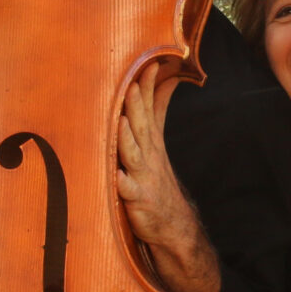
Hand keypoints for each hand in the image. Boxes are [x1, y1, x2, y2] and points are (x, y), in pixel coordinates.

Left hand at [117, 62, 219, 291]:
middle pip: (142, 128)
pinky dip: (122, 183)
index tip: (148, 65)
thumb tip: (163, 83)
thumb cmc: (156, 179)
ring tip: (120, 122)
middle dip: (137, 107)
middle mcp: (148, 157)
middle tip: (132, 85)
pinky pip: (128, 191)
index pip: (151, 110)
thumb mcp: (157, 143)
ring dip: (127, 138)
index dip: (148, 88)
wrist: (173, 226)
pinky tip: (117, 176)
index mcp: (151, 143)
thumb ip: (157, 112)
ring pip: (134, 155)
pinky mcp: (137, 200)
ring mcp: (143, 178)